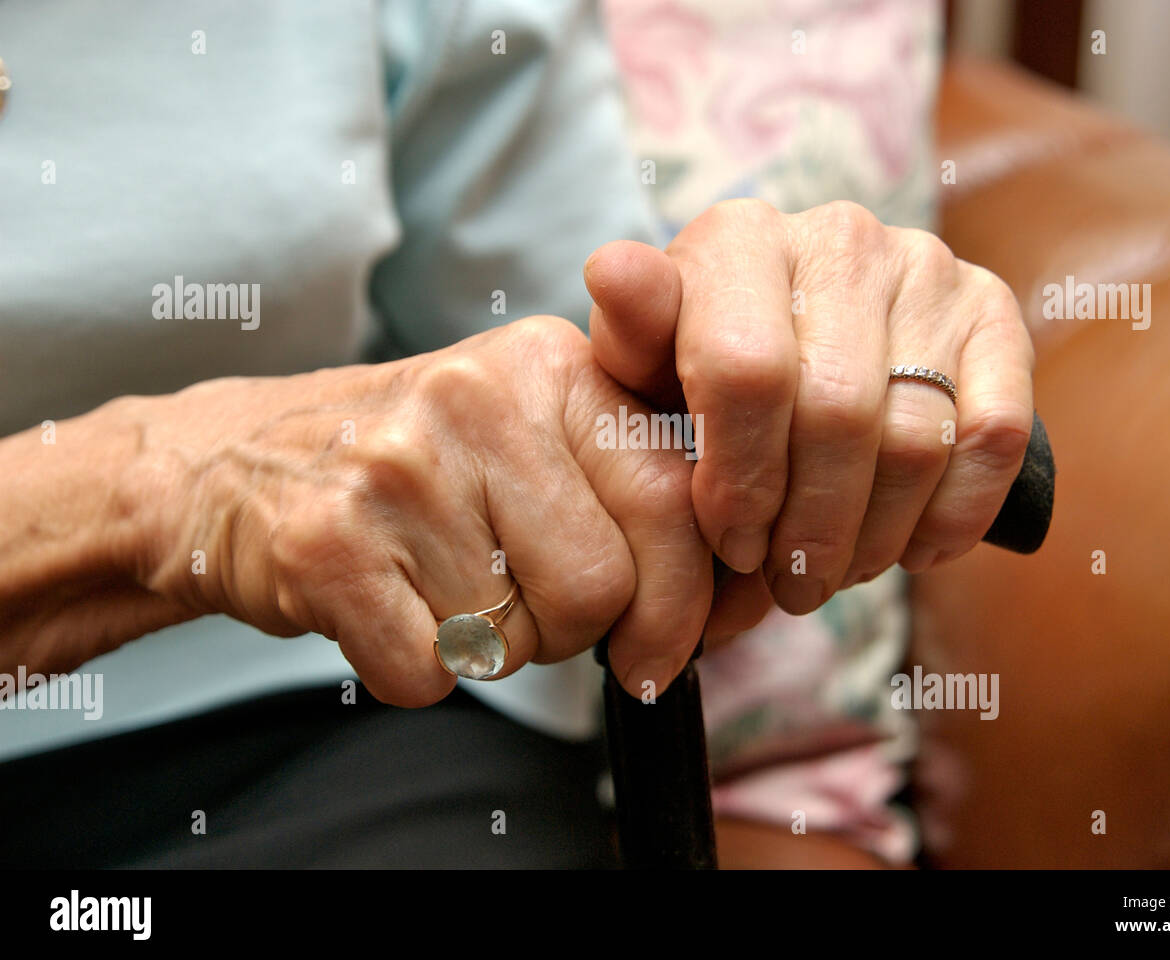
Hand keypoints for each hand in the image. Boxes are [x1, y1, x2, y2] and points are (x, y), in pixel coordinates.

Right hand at [120, 316, 710, 700]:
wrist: (240, 465)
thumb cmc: (420, 463)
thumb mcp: (531, 426)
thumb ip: (632, 477)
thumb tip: (727, 590)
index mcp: (552, 364)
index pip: (671, 500)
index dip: (683, 599)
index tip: (661, 647)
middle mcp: (478, 396)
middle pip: (600, 587)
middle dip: (574, 630)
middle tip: (519, 602)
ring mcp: (398, 467)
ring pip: (517, 639)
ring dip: (491, 646)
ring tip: (441, 582)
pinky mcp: (327, 543)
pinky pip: (429, 672)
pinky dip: (415, 669)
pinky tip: (384, 605)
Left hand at [586, 199, 1033, 637]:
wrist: (798, 350)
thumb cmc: (700, 376)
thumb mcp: (645, 369)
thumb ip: (629, 334)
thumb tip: (613, 268)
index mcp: (740, 238)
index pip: (748, 372)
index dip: (742, 482)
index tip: (733, 546)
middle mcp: (839, 237)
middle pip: (839, 415)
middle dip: (811, 528)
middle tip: (791, 583)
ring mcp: (926, 268)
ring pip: (917, 439)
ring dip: (876, 536)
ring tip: (836, 574)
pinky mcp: (991, 311)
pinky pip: (994, 435)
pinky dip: (953, 515)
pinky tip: (911, 548)